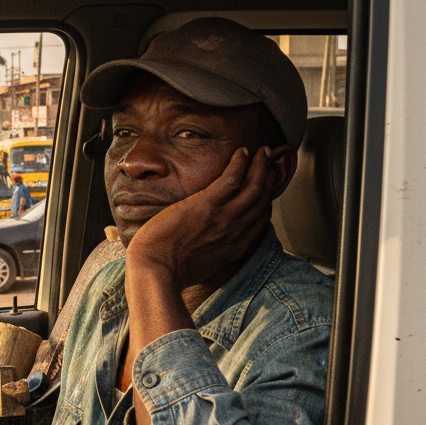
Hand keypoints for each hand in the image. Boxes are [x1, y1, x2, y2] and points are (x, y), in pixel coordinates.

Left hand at [126, 146, 274, 295]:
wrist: (156, 272)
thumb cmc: (168, 273)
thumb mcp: (199, 267)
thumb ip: (209, 254)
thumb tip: (203, 248)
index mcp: (234, 248)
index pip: (261, 220)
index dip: (266, 201)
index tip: (265, 188)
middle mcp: (235, 232)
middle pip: (262, 200)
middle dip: (269, 178)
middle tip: (269, 162)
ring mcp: (224, 217)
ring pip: (254, 186)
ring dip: (261, 165)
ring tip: (263, 152)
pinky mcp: (207, 205)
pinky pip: (232, 178)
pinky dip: (240, 163)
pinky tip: (241, 152)